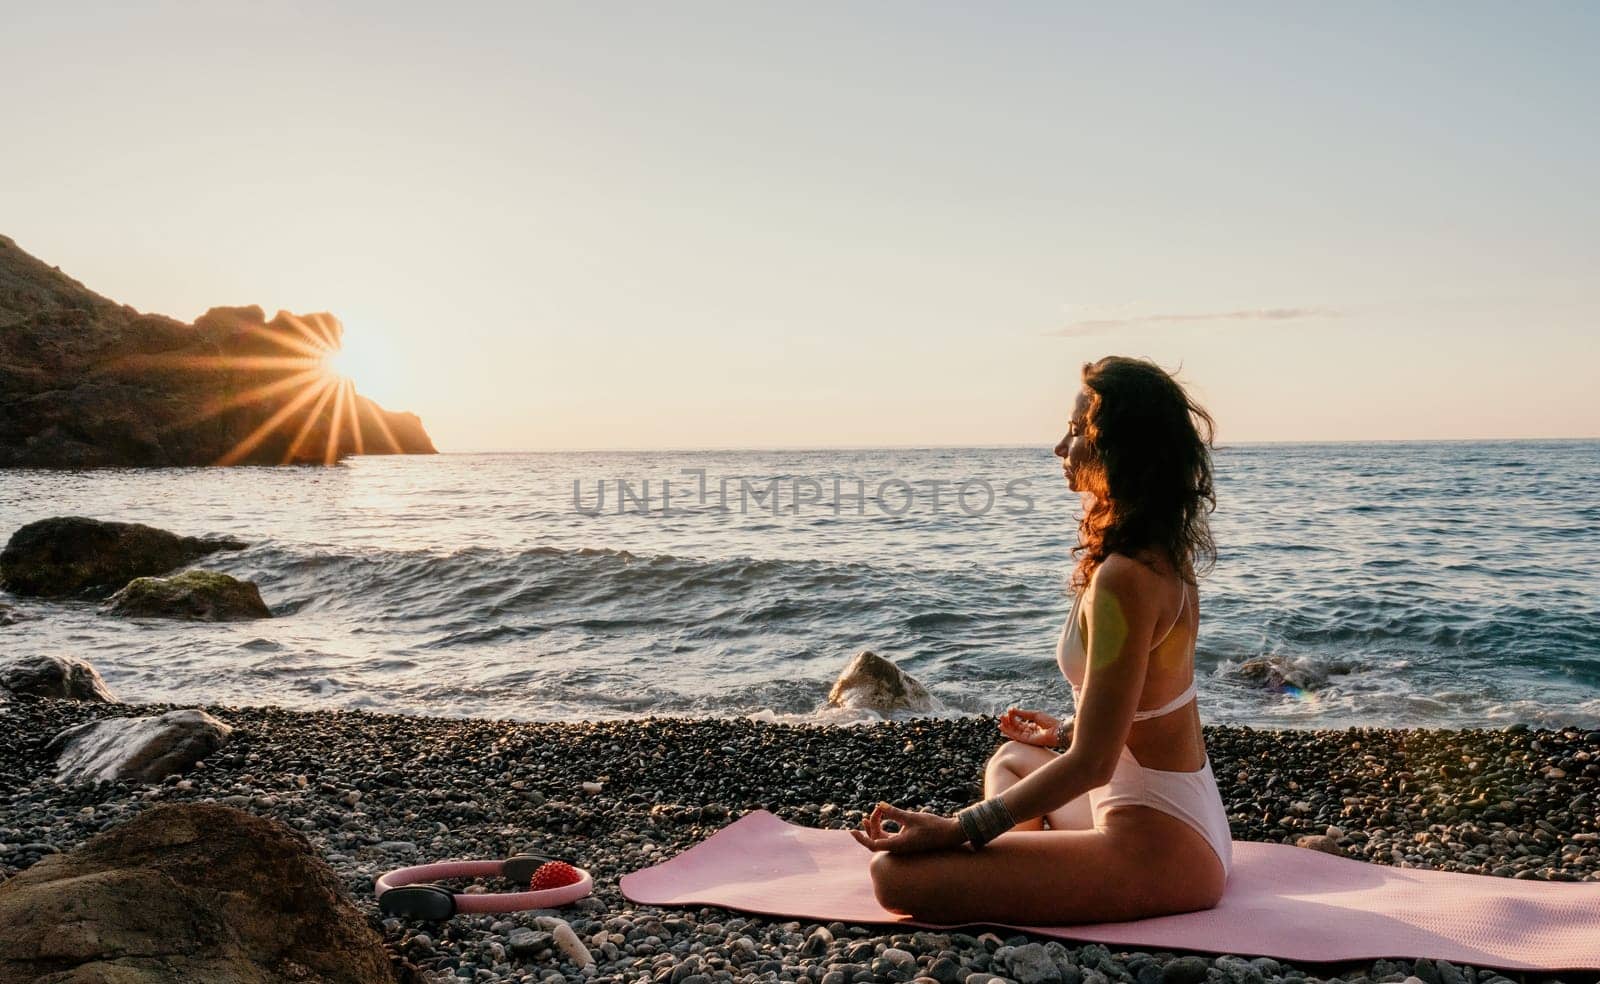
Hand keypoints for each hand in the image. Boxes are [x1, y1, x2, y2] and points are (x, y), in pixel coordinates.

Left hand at [850, 802, 965, 853]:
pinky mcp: (906, 842)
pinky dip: (884, 827)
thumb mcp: (912, 818)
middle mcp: (898, 848)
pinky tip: (883, 815)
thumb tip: (880, 805)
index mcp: (898, 845)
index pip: (873, 844)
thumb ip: (895, 813)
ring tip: (875, 812)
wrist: (950, 835)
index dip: (861, 838)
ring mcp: (902, 846)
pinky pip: (889, 837)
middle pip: (876, 840)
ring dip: (876, 826)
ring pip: (882, 838)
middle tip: (874, 810)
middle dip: (871, 825)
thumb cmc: (933, 827)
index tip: (852, 830)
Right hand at [999, 707, 1066, 746]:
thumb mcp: (1035, 715)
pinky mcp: (1027, 740)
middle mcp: (1029, 732)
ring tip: (1000, 722)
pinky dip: (1009, 732)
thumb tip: (1011, 709)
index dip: (1013, 717)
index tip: (1008, 711)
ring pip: (1014, 732)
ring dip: (1007, 727)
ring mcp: (1028, 736)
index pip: (1019, 722)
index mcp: (1032, 726)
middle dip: (1008, 722)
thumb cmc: (1050, 722)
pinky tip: (1003, 728)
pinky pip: (1016, 736)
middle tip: (1001, 716)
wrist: (1059, 731)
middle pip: (1015, 727)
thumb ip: (1023, 713)